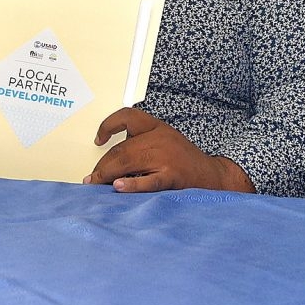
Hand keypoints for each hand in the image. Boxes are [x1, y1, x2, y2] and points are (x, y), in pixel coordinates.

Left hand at [85, 108, 253, 193]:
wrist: (212, 176)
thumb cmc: (183, 160)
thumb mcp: (164, 142)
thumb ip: (140, 144)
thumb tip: (108, 161)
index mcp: (157, 127)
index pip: (128, 116)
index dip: (108, 125)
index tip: (98, 140)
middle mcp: (161, 139)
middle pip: (122, 148)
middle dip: (103, 164)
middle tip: (92, 178)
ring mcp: (167, 157)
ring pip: (129, 161)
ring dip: (108, 174)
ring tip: (97, 184)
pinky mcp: (172, 177)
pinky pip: (148, 180)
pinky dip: (132, 184)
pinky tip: (118, 187)